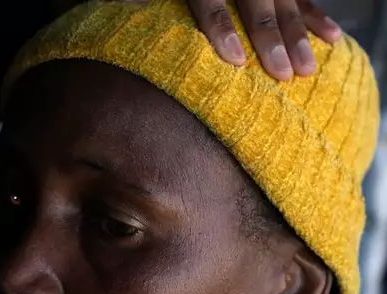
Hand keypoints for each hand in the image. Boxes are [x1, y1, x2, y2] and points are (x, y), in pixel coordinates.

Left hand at [187, 0, 341, 79]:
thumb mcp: (177, 1)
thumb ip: (175, 13)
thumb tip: (175, 52)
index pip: (211, 2)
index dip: (222, 29)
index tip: (236, 60)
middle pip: (257, 2)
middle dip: (271, 39)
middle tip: (282, 74)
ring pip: (284, 1)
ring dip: (298, 35)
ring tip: (307, 69)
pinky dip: (316, 16)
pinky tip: (332, 37)